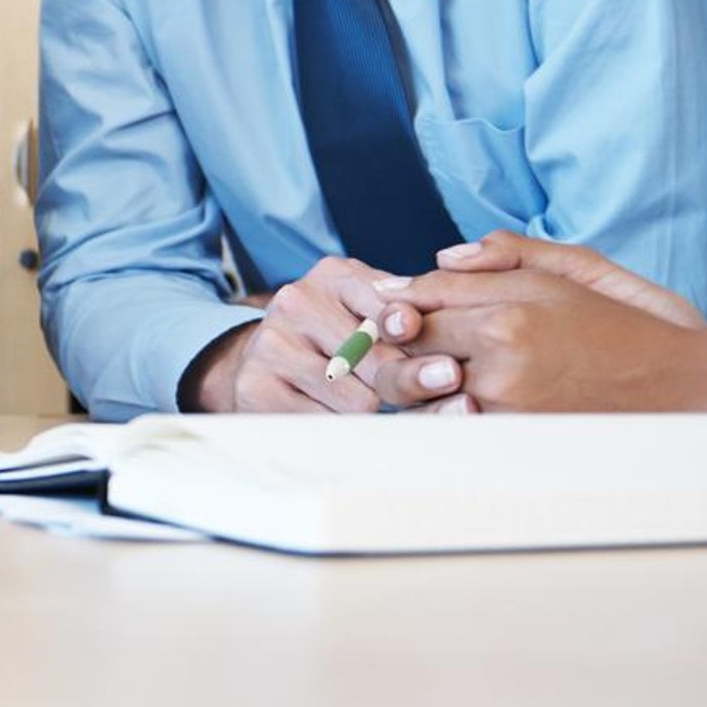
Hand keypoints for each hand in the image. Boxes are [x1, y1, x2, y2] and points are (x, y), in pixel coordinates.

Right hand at [197, 256, 428, 411]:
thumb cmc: (335, 342)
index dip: (424, 345)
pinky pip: (324, 424)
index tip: (452, 371)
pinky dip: (340, 431)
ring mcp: (272, 342)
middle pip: (381, 361)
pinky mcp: (254, 386)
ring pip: (358, 399)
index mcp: (335, 275)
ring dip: (373, 414)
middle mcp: (298, 300)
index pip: (394, 313)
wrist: (261, 365)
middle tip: (432, 407)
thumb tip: (449, 374)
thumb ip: (411, 330)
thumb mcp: (370, 318)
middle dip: (411, 389)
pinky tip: (334, 419)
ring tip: (362, 405)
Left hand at [392, 242, 706, 412]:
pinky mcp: (513, 446)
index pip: (418, 303)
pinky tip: (467, 396)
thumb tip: (438, 256)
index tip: (399, 304)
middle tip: (411, 336)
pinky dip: (445, 410)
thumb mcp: (568, 273)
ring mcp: (504, 414)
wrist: (681, 388)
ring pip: (421, 394)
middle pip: (410, 350)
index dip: (403, 301)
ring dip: (420, 379)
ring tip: (444, 367)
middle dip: (405, 340)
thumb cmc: (624, 325)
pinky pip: (451, 426)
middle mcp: (499, 369)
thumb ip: (500, 257)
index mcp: (507, 319)